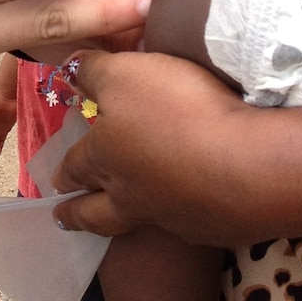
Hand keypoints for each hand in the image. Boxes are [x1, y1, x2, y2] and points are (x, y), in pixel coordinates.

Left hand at [50, 49, 263, 239]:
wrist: (248, 166)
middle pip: (95, 213)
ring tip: (120, 224)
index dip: (64, 171)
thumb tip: (69, 72)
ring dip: (124, 222)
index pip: (75, 167)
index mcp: (106, 159)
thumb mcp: (126, 74)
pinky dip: (181, 218)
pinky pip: (188, 224)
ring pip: (139, 223)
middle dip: (76, 214)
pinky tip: (190, 211)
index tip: (53, 183)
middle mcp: (133, 197)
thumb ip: (95, 72)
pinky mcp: (213, 228)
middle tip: (62, 219)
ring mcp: (173, 218)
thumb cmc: (177, 112)